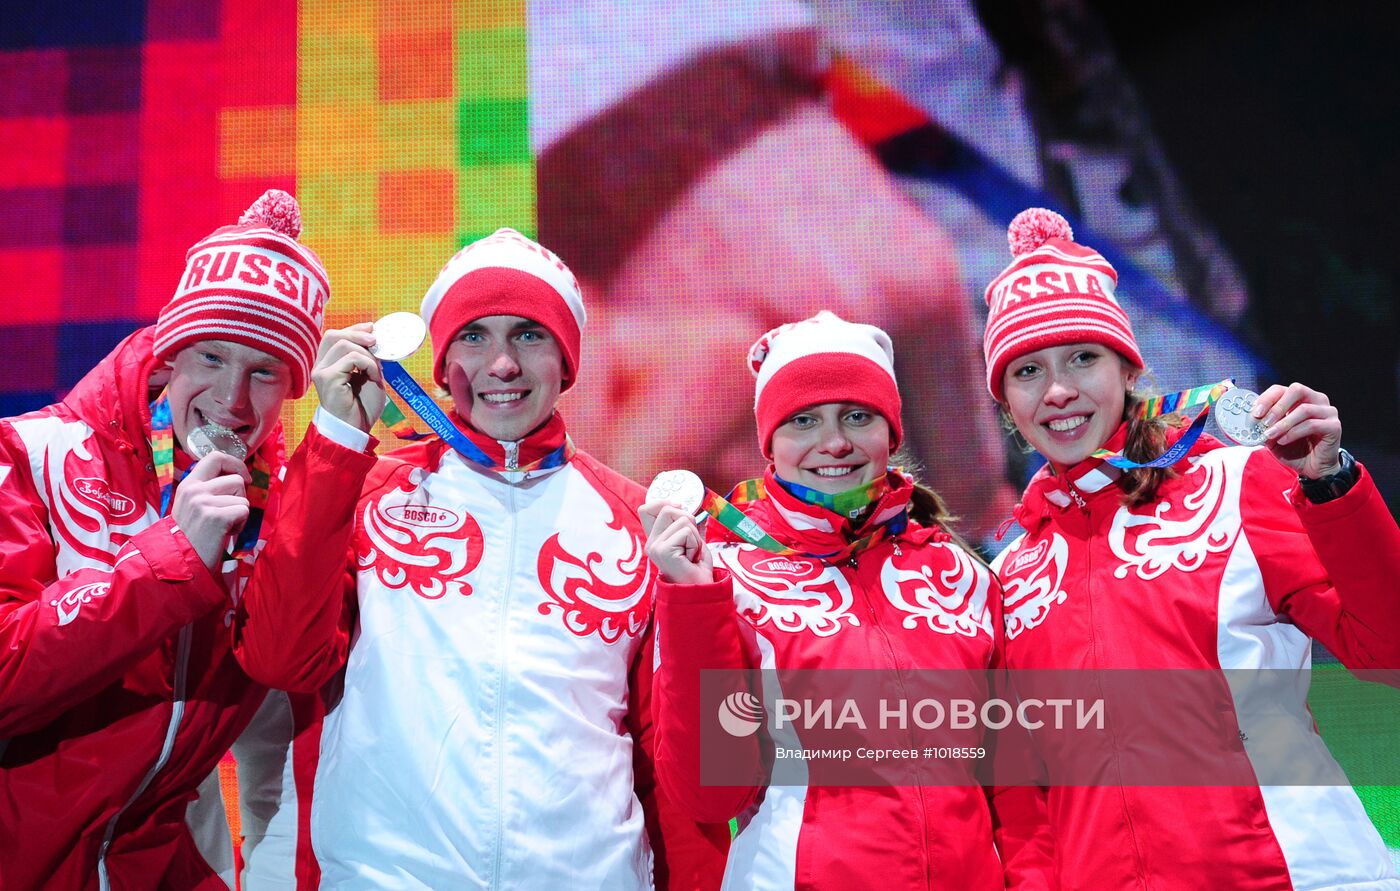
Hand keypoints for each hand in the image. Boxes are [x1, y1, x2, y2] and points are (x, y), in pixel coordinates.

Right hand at [172, 452, 250, 570]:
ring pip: (243, 498)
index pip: (215, 457)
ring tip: (223, 526)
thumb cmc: (191, 535)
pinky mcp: (216, 516)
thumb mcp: (192, 505)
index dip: (235, 464)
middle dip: (241, 497)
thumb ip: (209, 489)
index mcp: (188, 484)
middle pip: (236, 479)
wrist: (180, 561)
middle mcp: (194, 489)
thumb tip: (238, 477)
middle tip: (231, 512)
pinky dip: (240, 525)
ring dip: (239, 514)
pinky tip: (225, 533)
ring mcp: (204, 502)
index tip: (243, 477)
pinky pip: (244, 511)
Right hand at [311, 324, 386, 432]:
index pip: (334, 336)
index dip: (353, 329)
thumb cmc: (362, 407)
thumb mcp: (369, 376)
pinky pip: (351, 358)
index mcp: (328, 364)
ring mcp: (321, 372)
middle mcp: (320, 366)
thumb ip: (368, 359)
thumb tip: (374, 340)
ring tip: (376, 372)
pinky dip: (368, 364)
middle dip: (357, 333)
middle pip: (333, 335)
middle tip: (376, 341)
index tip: (372, 329)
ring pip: (344, 344)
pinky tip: (374, 377)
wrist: (356, 430)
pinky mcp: (328, 379)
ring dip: (367, 355)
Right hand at [641, 501, 713, 584]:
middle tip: (691, 541)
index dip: (663, 503)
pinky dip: (696, 544)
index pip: (646, 509)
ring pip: (681, 519)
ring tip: (692, 553)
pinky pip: (686, 532)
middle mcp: (651, 542)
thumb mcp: (692, 540)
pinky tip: (691, 558)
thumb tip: (684, 504)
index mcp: (655, 538)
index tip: (679, 510)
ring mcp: (655, 546)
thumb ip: (686, 523)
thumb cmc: (696, 567)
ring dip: (695, 535)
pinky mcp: (663, 551)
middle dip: (688, 520)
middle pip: (667, 509)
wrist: (699, 589)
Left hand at [1251, 382, 1342, 477]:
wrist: (1312, 469)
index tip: (1255, 413)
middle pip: (1296, 390)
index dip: (1267, 399)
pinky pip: (1312, 424)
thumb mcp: (1272, 437)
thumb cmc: (1294, 449)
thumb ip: (1263, 426)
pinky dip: (1293, 432)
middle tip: (1264, 421)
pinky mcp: (1334, 426)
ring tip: (1270, 434)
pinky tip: (1283, 440)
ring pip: (1304, 409)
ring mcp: (1328, 412)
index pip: (1281, 389)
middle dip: (1277, 406)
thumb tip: (1250, 420)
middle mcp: (1316, 400)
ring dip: (1283, 423)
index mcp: (1300, 398)